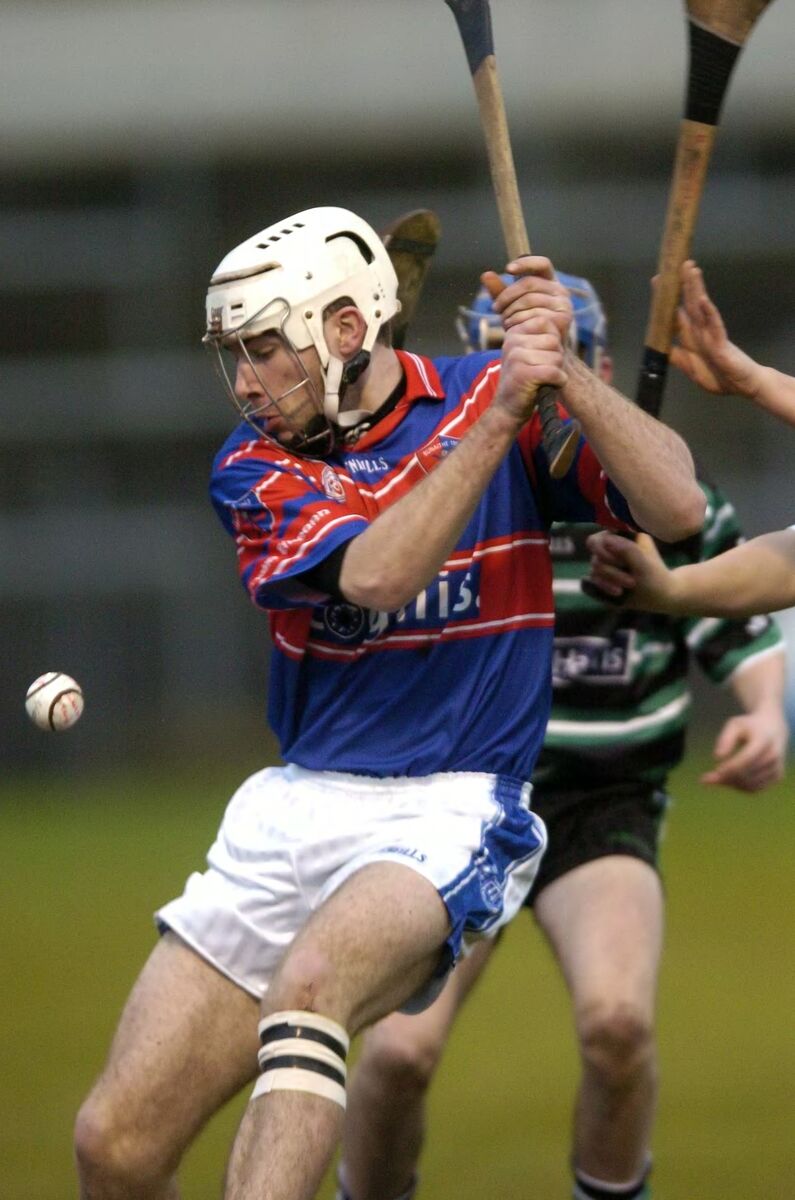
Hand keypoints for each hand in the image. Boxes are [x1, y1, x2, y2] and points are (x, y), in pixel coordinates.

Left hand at [482, 256, 573, 343]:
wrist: (541, 350)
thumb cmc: (525, 324)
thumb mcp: (511, 306)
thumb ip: (499, 291)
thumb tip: (485, 274)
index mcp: (550, 282)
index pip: (542, 264)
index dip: (526, 263)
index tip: (508, 269)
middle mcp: (560, 290)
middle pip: (528, 283)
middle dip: (507, 295)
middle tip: (495, 308)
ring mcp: (563, 304)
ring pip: (529, 299)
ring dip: (510, 310)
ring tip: (504, 321)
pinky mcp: (563, 319)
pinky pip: (534, 315)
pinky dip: (518, 321)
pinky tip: (513, 329)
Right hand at [493, 312, 566, 422]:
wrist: (507, 409)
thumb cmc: (525, 380)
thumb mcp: (529, 351)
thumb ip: (542, 335)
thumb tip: (564, 316)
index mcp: (514, 331)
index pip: (547, 323)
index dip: (553, 342)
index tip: (542, 357)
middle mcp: (512, 340)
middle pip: (554, 341)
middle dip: (556, 358)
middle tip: (542, 371)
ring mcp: (516, 357)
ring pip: (557, 357)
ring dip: (556, 371)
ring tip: (541, 379)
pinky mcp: (523, 374)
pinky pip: (554, 372)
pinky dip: (557, 382)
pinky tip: (546, 386)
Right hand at [585, 530, 674, 609]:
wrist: (659, 596)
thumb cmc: (655, 576)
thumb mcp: (644, 563)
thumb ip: (627, 550)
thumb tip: (605, 540)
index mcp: (622, 537)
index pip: (598, 538)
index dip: (602, 549)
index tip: (618, 561)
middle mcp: (611, 549)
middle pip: (595, 556)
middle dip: (612, 570)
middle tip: (631, 581)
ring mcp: (605, 564)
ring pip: (594, 570)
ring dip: (611, 580)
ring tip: (629, 586)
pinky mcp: (601, 579)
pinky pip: (591, 582)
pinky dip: (604, 587)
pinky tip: (618, 592)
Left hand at [669, 261, 761, 397]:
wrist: (743, 386)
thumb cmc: (719, 376)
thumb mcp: (691, 369)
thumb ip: (677, 358)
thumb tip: (659, 346)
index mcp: (692, 338)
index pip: (677, 315)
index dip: (667, 300)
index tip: (657, 281)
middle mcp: (701, 332)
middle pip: (689, 304)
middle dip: (683, 285)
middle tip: (677, 264)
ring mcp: (711, 335)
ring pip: (701, 308)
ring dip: (696, 289)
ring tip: (692, 270)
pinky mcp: (721, 344)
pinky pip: (714, 325)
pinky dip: (708, 312)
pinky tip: (702, 299)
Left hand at [702, 709, 788, 791]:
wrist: (773, 728)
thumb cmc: (749, 726)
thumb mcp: (734, 725)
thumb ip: (725, 739)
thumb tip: (717, 757)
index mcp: (764, 740)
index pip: (747, 758)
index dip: (731, 767)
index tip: (715, 770)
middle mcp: (773, 755)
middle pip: (747, 773)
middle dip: (726, 777)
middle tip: (707, 778)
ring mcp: (777, 767)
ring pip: (750, 784)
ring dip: (730, 784)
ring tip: (716, 777)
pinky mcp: (777, 777)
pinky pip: (755, 789)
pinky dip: (739, 788)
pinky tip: (728, 780)